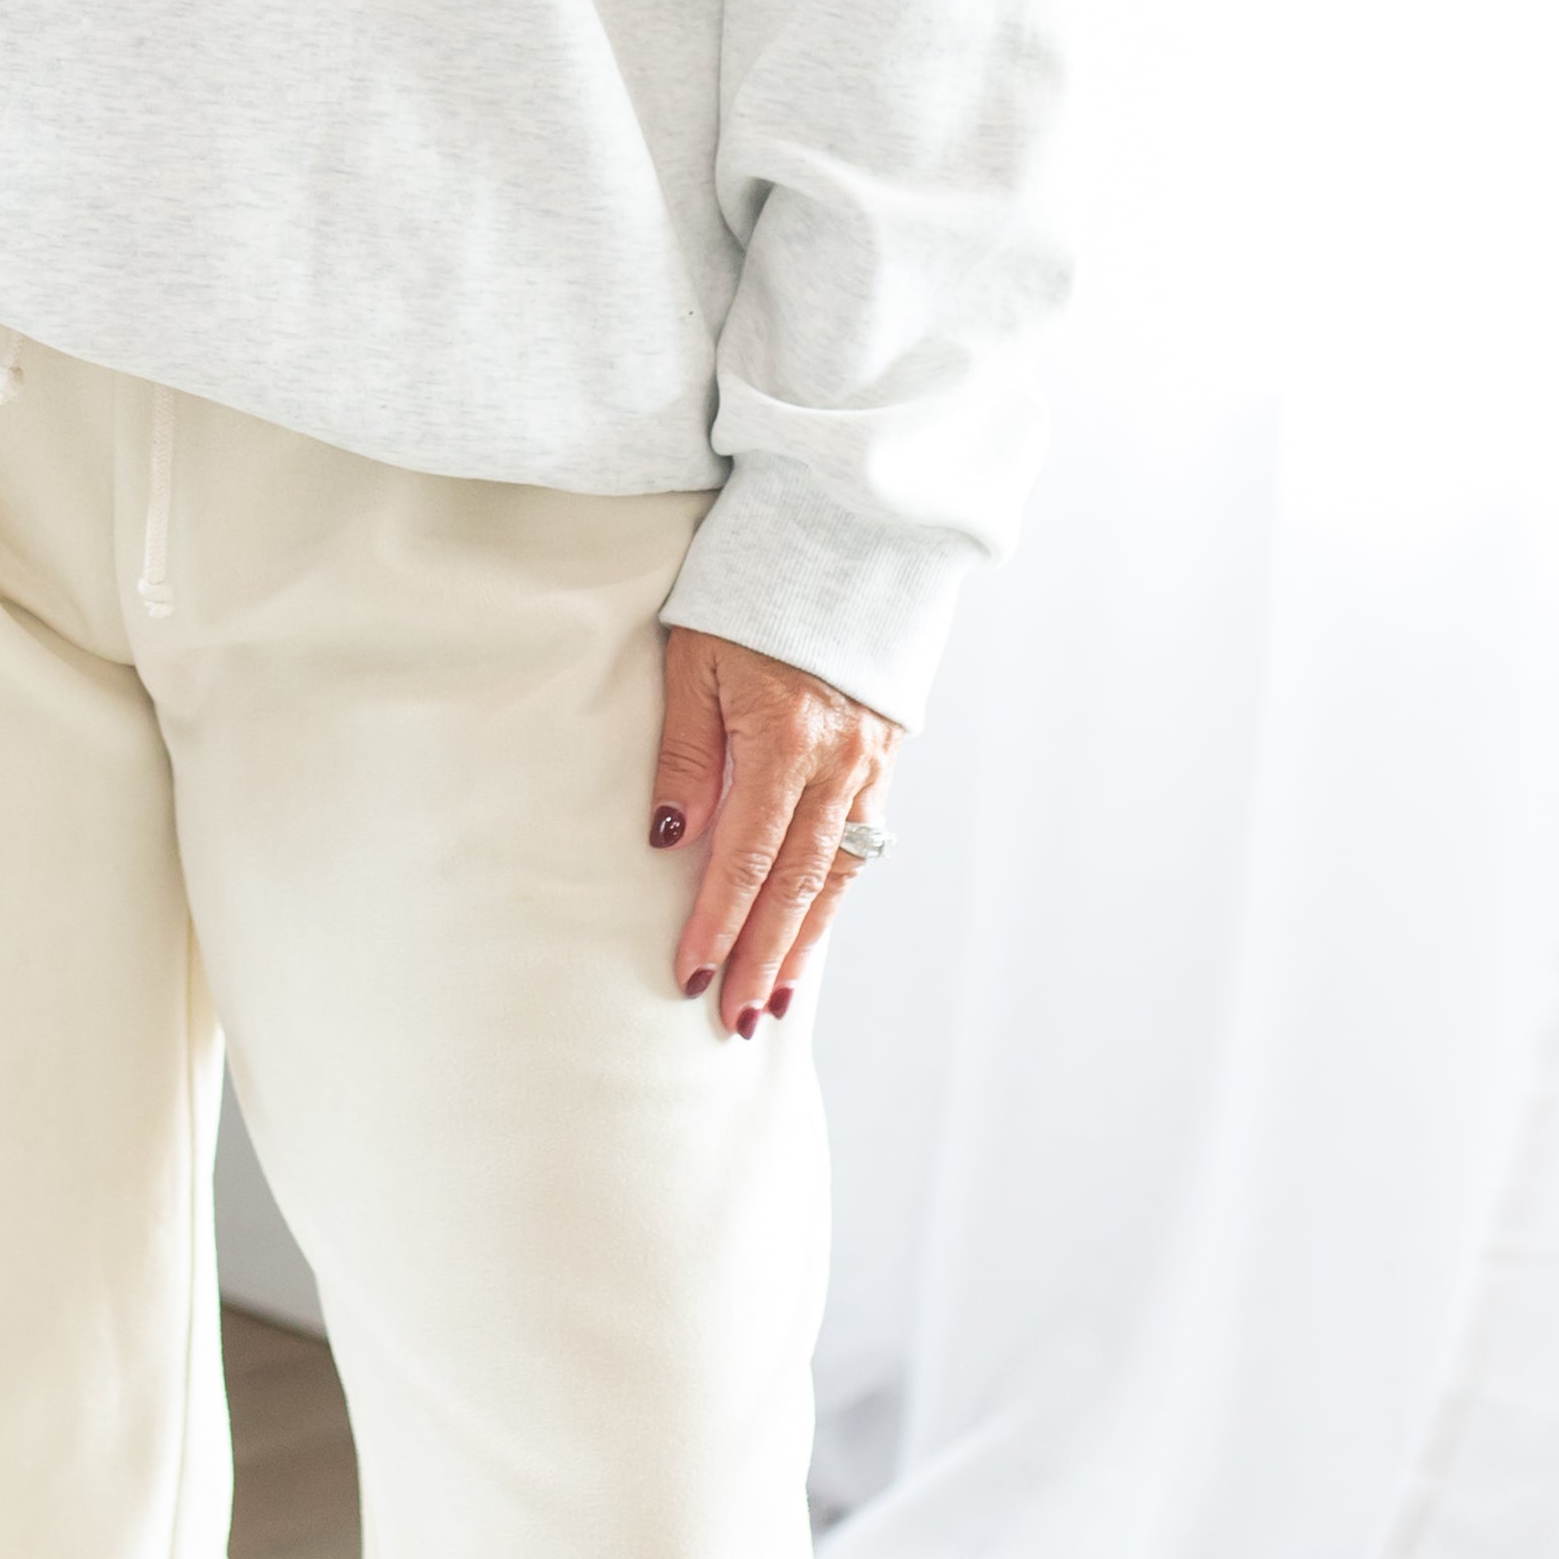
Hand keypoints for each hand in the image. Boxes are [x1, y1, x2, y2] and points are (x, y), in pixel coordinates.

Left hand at [651, 630, 892, 1037]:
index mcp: (784, 738)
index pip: (746, 856)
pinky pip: (860, 845)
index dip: (718, 921)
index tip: (691, 972)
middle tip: (736, 1018)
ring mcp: (868, 764)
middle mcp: (836, 762)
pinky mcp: (883, 758)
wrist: (843, 539)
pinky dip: (835, 896)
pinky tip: (813, 932)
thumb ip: (687, 751)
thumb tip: (674, 837)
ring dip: (804, 942)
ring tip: (774, 999)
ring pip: (835, 876)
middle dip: (762, 956)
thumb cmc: (749, 592)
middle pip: (796, 884)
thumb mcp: (694, 658)